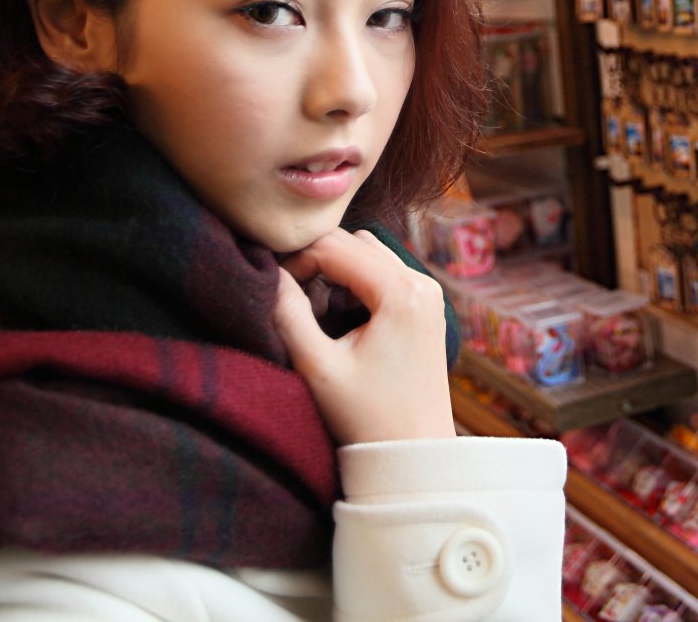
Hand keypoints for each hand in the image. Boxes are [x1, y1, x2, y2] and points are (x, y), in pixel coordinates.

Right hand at [274, 228, 454, 445]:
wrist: (414, 455)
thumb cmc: (367, 419)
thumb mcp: (318, 367)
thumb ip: (288, 315)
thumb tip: (268, 274)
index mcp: (401, 292)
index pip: (334, 246)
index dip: (296, 260)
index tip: (276, 290)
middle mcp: (422, 283)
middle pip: (354, 242)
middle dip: (317, 260)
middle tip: (293, 298)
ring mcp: (428, 294)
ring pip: (370, 253)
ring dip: (337, 270)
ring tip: (315, 310)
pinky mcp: (426, 307)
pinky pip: (385, 273)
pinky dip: (357, 282)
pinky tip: (339, 316)